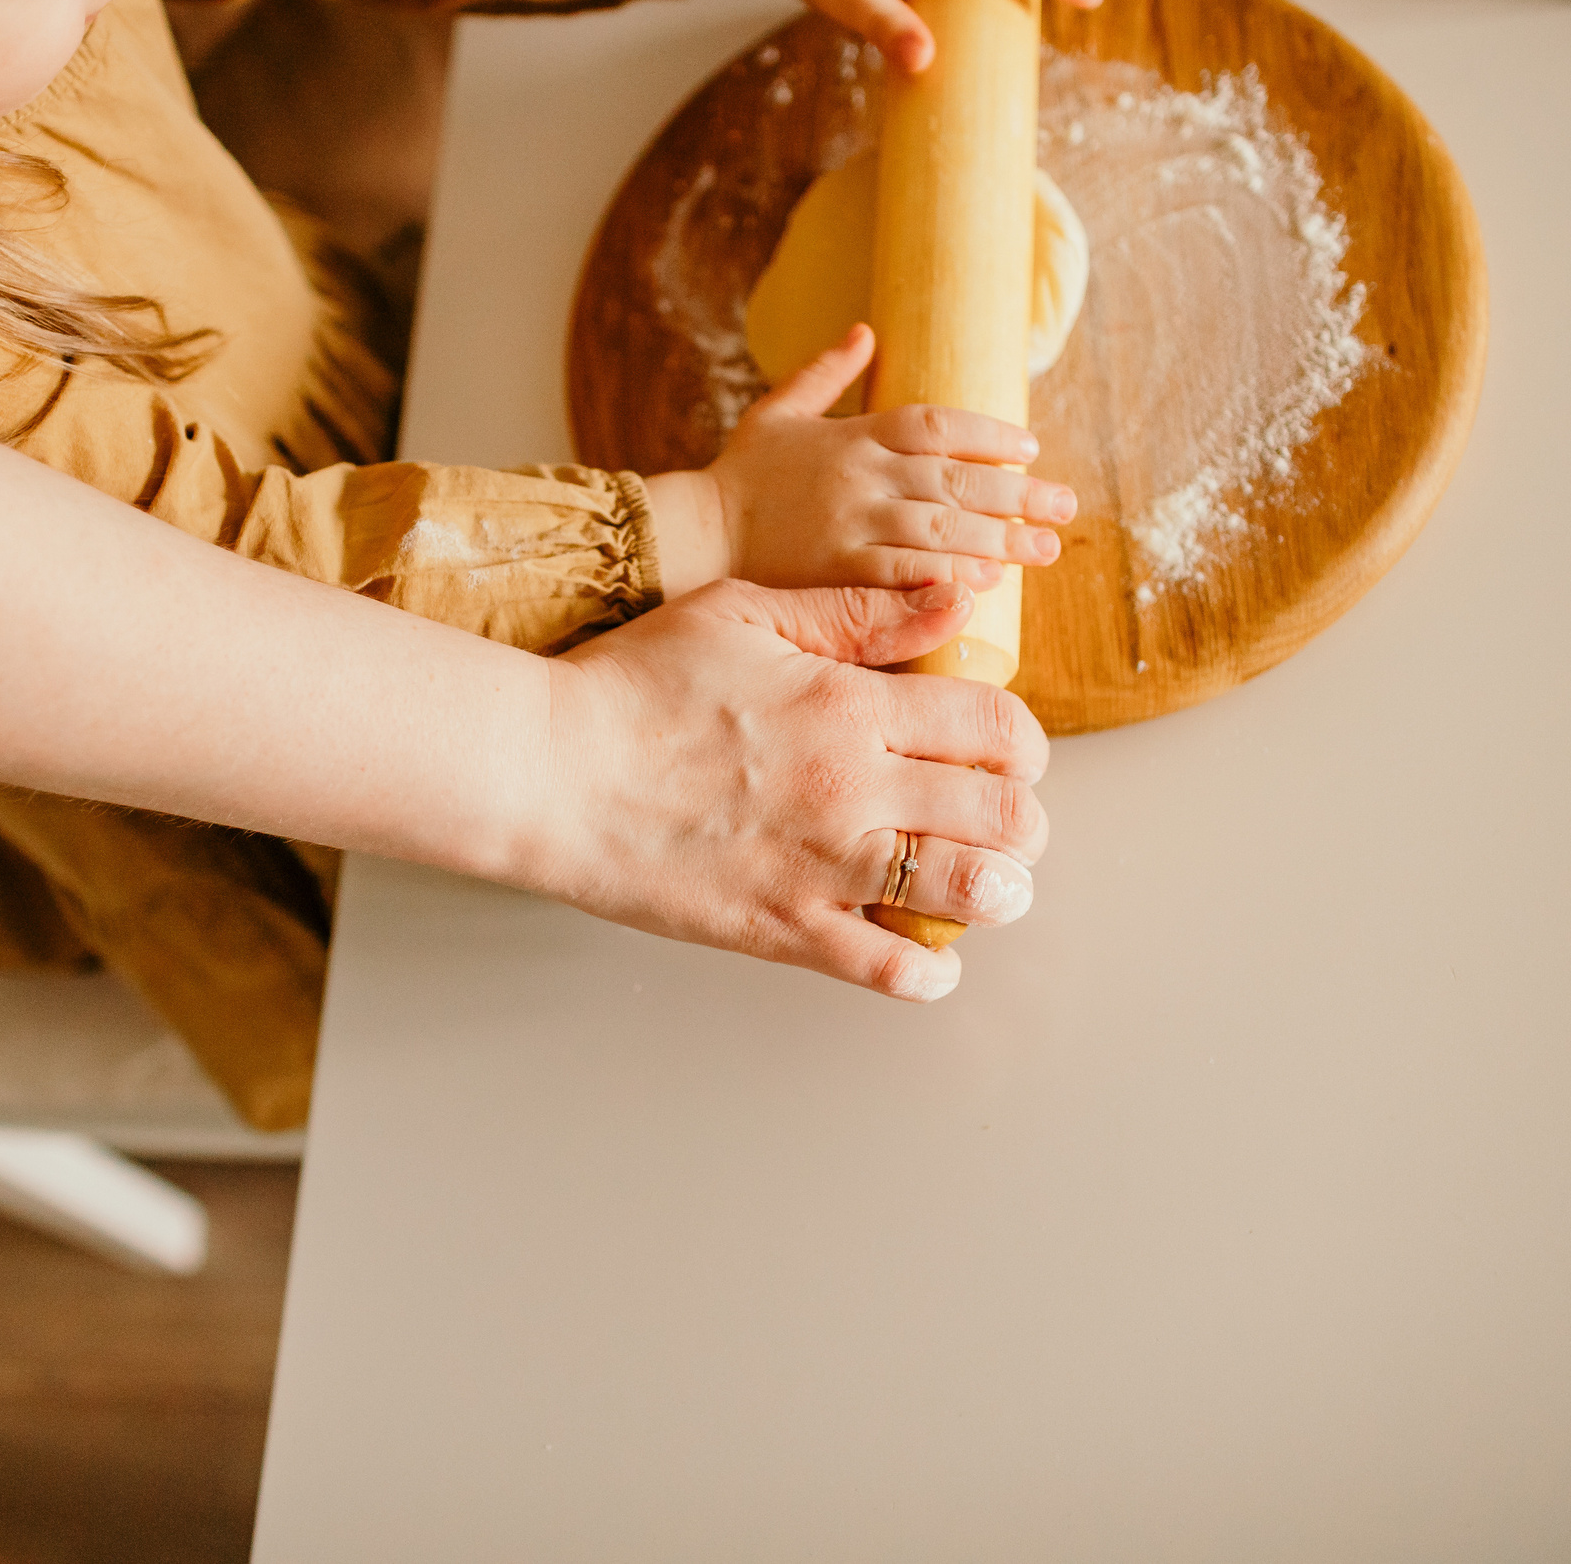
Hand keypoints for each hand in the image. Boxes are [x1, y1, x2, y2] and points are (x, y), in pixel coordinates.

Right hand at [530, 578, 1049, 1000]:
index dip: (1023, 742)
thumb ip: (860, 610)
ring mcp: (821, 867)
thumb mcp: (747, 614)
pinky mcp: (782, 929)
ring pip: (971, 893)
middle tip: (1004, 821)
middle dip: (1022, 819)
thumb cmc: (635, 684)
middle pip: (1004, 814)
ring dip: (999, 891)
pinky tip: (928, 951)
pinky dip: (931, 969)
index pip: (997, 727)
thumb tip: (955, 600)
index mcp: (851, 706)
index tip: (1007, 751)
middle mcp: (853, 790)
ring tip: (987, 885)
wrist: (547, 770)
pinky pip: (892, 970)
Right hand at [644, 325, 1075, 594]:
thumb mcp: (778, 411)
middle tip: (1065, 508)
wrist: (695, 535)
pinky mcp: (839, 572)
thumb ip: (827, 371)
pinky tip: (987, 581)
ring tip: (1045, 550)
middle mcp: (860, 475)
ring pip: (943, 526)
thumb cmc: (740, 477)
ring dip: (1001, 538)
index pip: (939, 423)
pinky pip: (907, 572)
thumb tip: (866, 330)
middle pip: (956, 478)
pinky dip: (950, 574)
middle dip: (1018, 494)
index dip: (990, 434)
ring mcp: (851, 524)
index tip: (1031, 448)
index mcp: (853, 435)